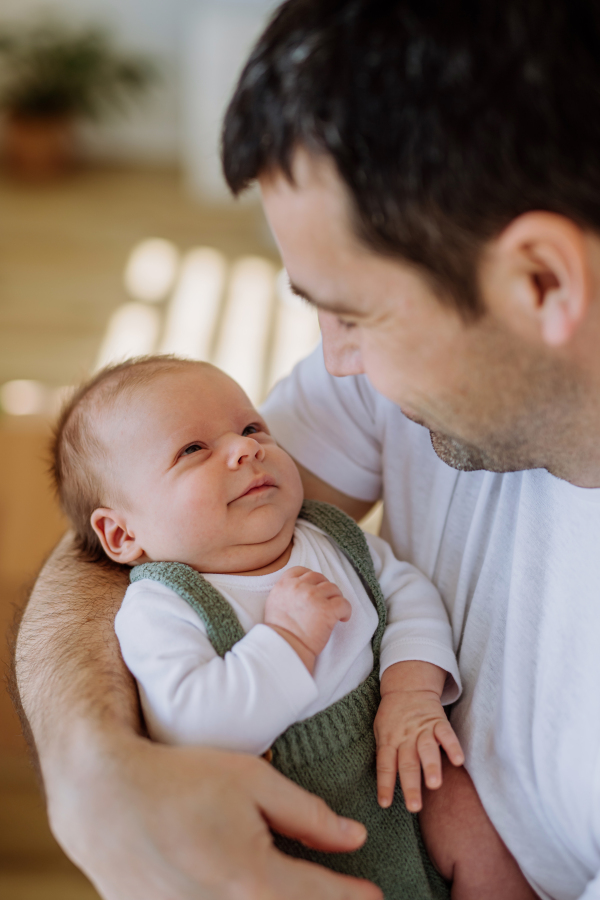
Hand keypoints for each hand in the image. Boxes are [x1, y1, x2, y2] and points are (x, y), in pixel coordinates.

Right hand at [49, 734, 382, 899]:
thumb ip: (308, 814)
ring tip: (292, 886)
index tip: (376, 896)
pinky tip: (242, 886)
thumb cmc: (182, 779)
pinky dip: (239, 899)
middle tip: (339, 892)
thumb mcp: (253, 782)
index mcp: (256, 881)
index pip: (324, 898)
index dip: (355, 897)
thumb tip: (353, 838)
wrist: (106, 798)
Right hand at [264, 567, 351, 671]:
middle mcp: (299, 587)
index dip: (312, 579)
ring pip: (333, 589)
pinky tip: (342, 619)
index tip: (316, 589)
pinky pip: (344, 603)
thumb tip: (301, 588)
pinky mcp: (327, 609)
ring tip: (333, 612)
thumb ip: (286, 591)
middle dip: (325, 590)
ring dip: (336, 599)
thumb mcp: (275, 603)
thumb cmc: (281, 632)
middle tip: (326, 603)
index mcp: (284, 584)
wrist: (286, 648)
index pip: (302, 571)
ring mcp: (313, 596)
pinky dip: (346, 611)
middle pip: (320, 578)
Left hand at [373, 661, 463, 812]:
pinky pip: (446, 734)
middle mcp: (405, 737)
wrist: (408, 686)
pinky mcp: (438, 722)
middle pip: (407, 763)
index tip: (385, 803)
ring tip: (434, 784)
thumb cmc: (392, 717)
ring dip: (431, 767)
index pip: (384, 764)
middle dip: (411, 785)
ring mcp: (422, 729)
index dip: (384, 784)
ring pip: (426, 749)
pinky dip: (452, 746)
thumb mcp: (381, 732)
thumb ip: (385, 754)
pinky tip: (458, 760)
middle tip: (414, 806)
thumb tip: (385, 784)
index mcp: (389, 740)